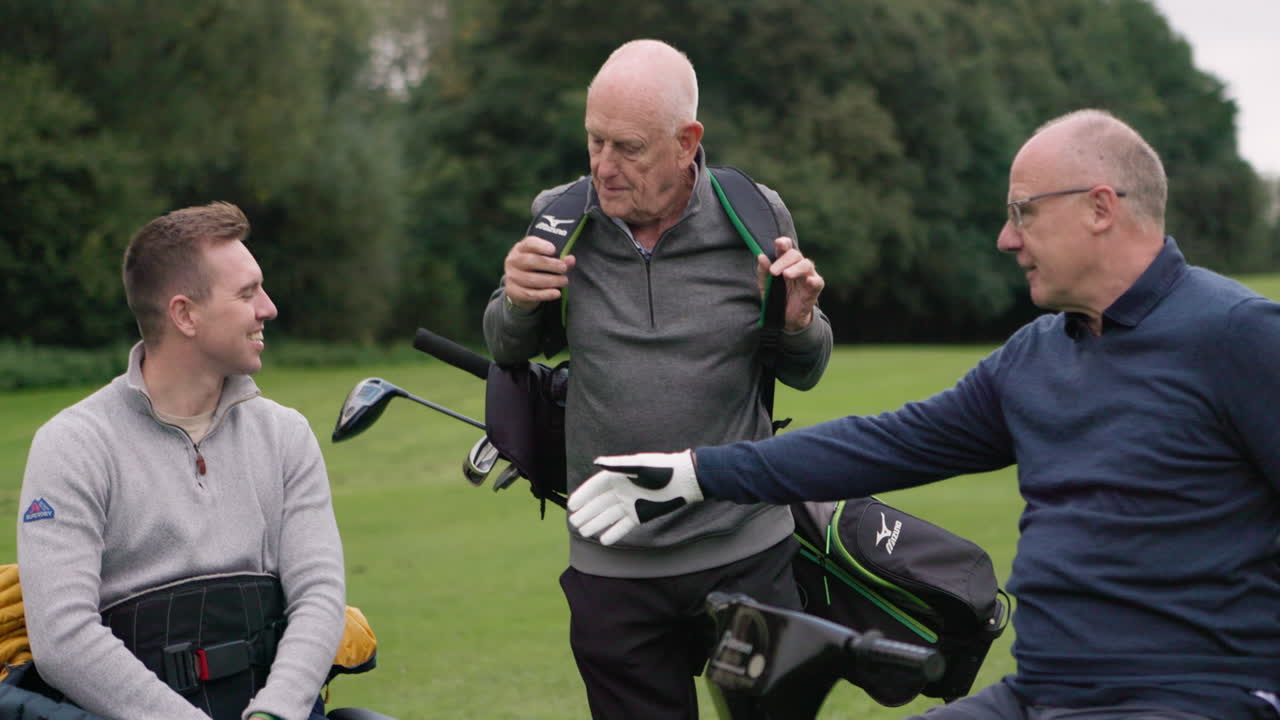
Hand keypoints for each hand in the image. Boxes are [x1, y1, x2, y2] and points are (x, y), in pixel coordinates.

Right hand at [502, 236, 576, 310]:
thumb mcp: (545, 260)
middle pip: (531, 261)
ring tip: (564, 281)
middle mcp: (513, 260)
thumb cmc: (535, 269)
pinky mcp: (513, 291)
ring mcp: (511, 276)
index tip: (553, 250)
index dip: (541, 246)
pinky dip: (545, 294)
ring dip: (551, 281)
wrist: (519, 287)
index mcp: (521, 248)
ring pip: (531, 279)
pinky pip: (530, 294)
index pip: (529, 243)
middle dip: (550, 265)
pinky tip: (556, 293)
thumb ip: (559, 259)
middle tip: (564, 268)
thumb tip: (570, 259)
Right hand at [568, 450, 702, 544]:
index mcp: (619, 476)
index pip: (596, 487)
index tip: (571, 505)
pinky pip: (624, 525)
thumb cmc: (662, 468)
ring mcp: (631, 503)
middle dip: (587, 513)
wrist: (685, 481)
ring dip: (597, 523)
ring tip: (584, 532)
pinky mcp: (641, 514)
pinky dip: (614, 532)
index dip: (583, 495)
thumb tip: (596, 462)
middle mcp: (623, 490)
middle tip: (573, 523)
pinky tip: (604, 540)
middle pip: (600, 503)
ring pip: (609, 515)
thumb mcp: (639, 465)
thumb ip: (617, 465)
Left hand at [757, 237, 823, 331]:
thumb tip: (760, 256)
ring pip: (806, 264)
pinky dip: (813, 280)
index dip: (784, 243)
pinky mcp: (815, 289)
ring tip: (786, 275)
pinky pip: (817, 281)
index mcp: (785, 262)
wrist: (785, 318)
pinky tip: (808, 280)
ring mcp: (808, 276)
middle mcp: (798, 265)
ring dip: (796, 268)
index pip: (787, 247)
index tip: (778, 243)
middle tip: (773, 272)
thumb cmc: (776, 297)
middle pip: (795, 254)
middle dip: (783, 260)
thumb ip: (763, 271)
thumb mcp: (765, 285)